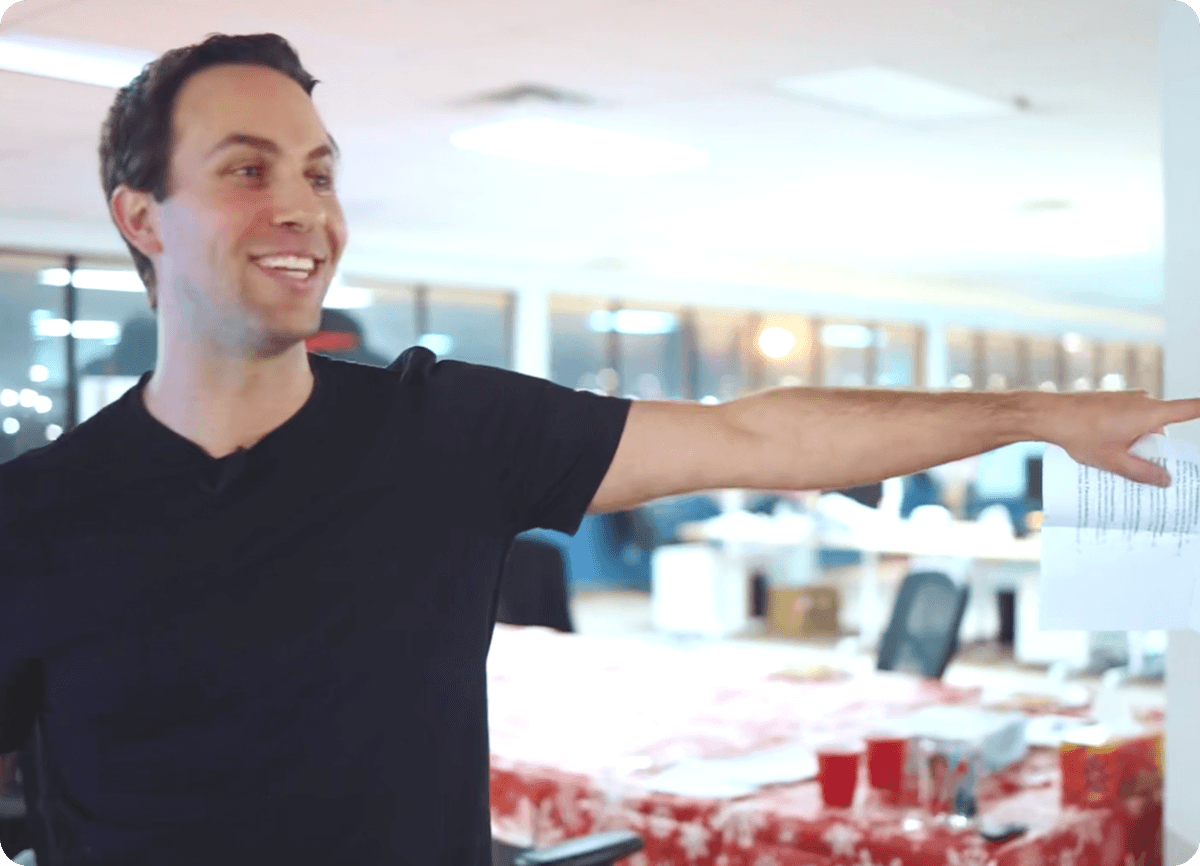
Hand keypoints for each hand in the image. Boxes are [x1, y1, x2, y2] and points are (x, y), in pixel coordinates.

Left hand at [1034, 390, 1199, 485]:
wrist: (1050, 414)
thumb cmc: (1081, 433)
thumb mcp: (1115, 461)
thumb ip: (1143, 473)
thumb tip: (1165, 480)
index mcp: (1151, 412)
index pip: (1190, 409)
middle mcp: (1143, 400)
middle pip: (1162, 428)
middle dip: (1153, 448)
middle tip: (1140, 468)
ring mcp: (1126, 399)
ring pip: (1143, 424)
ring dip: (1135, 441)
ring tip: (1115, 459)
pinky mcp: (1112, 400)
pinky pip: (1128, 418)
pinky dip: (1123, 432)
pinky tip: (1105, 447)